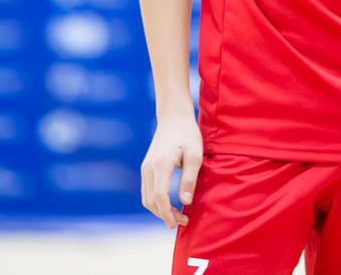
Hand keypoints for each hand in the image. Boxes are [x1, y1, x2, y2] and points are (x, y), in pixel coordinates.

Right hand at [140, 111, 202, 228]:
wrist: (174, 118)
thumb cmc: (188, 135)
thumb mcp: (195, 155)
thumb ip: (190, 179)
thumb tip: (185, 202)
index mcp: (161, 164)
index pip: (159, 197)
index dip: (168, 213)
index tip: (180, 222)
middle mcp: (148, 167)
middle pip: (151, 201)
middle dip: (165, 215)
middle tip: (183, 221)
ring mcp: (145, 167)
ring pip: (146, 198)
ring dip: (160, 210)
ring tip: (177, 216)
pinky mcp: (146, 167)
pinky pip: (147, 191)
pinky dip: (156, 202)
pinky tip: (170, 204)